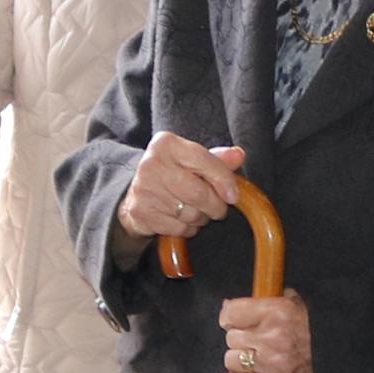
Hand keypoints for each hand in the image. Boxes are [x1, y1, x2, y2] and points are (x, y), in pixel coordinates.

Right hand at [111, 134, 244, 256]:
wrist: (135, 191)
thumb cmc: (172, 173)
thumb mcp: (192, 159)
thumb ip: (217, 159)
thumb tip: (239, 155)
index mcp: (166, 144)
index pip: (206, 161)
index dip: (225, 181)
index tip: (233, 195)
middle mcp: (152, 164)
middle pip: (199, 194)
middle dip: (215, 206)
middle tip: (218, 208)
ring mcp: (144, 189)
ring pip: (190, 214)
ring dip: (201, 218)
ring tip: (197, 210)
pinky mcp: (140, 212)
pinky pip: (178, 228)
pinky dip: (188, 228)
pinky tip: (183, 218)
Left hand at [212, 292, 310, 372]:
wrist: (342, 349)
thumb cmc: (316, 325)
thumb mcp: (296, 302)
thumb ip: (266, 300)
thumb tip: (231, 305)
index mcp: (276, 311)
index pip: (231, 314)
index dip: (230, 316)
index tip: (233, 319)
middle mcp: (272, 337)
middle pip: (231, 338)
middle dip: (240, 337)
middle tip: (254, 338)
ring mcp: (273, 363)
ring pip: (232, 360)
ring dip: (240, 359)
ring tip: (254, 356)